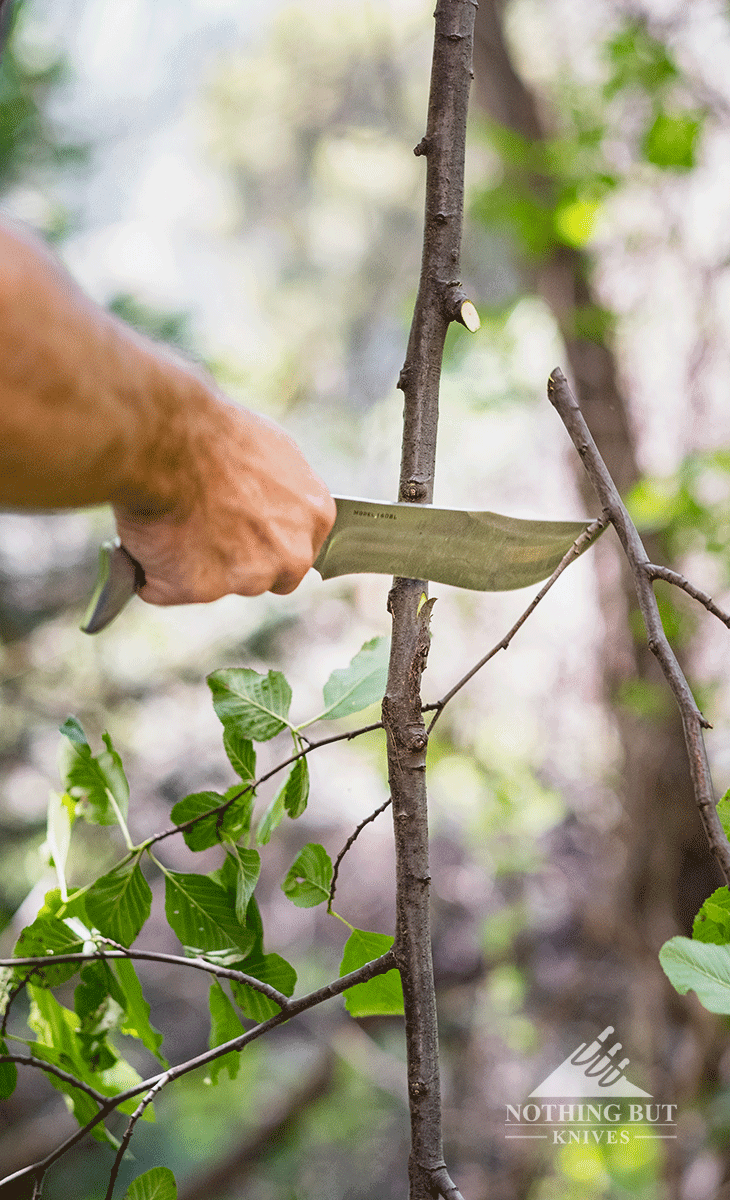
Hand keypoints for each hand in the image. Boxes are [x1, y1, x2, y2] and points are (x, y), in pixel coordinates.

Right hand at [113, 397, 335, 605]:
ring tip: (168, 519)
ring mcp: (248, 577)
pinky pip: (167, 588)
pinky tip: (148, 534)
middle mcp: (291, 554)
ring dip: (191, 565)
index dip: (265, 541)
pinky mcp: (202, 590)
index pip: (299, 551)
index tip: (241, 529)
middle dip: (237, 563)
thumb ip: (282, 492)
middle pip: (266, 577)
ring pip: (216, 586)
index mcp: (316, 516)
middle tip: (201, 528)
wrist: (165, 439)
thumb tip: (267, 501)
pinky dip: (153, 570)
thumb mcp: (271, 451)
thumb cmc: (213, 433)